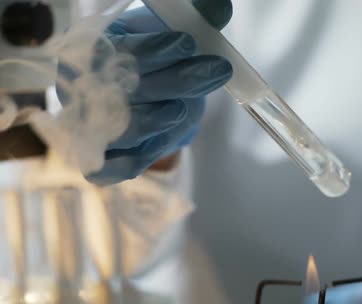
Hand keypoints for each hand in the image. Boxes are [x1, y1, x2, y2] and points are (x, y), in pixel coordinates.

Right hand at [86, 0, 232, 184]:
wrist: (160, 97)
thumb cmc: (161, 59)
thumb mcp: (176, 32)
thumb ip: (194, 17)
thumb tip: (219, 5)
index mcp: (89, 50)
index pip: (110, 49)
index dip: (149, 48)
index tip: (189, 42)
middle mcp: (81, 89)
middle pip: (121, 90)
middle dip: (174, 80)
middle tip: (216, 69)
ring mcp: (88, 127)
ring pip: (118, 130)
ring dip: (155, 120)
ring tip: (184, 107)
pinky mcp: (101, 160)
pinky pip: (112, 169)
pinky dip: (139, 158)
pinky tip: (167, 138)